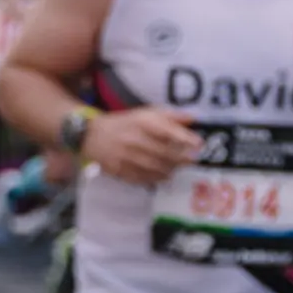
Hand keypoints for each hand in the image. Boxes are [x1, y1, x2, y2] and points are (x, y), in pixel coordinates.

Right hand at [89, 106, 204, 186]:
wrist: (93, 136)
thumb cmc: (126, 124)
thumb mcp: (147, 114)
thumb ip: (171, 116)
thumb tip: (193, 118)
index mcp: (142, 123)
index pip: (168, 131)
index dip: (185, 138)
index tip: (199, 144)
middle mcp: (134, 139)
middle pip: (164, 153)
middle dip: (182, 158)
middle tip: (192, 160)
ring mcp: (126, 156)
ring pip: (154, 167)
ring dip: (170, 170)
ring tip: (177, 169)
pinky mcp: (119, 170)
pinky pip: (142, 177)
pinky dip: (156, 178)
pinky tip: (163, 176)